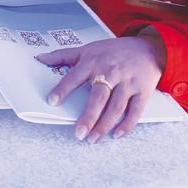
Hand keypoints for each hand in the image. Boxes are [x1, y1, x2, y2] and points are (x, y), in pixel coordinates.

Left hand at [36, 34, 166, 142]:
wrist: (147, 48)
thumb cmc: (114, 50)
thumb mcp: (87, 49)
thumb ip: (63, 55)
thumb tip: (40, 58)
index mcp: (93, 62)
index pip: (74, 77)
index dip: (63, 89)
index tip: (52, 102)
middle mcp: (110, 73)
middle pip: (98, 97)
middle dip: (88, 117)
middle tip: (78, 133)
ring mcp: (127, 83)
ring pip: (115, 107)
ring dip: (104, 125)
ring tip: (93, 139)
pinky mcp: (142, 92)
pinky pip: (135, 111)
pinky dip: (127, 124)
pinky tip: (116, 134)